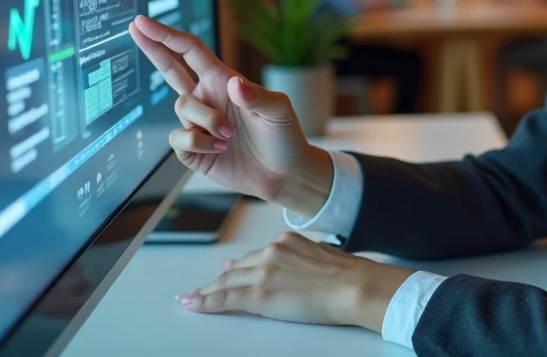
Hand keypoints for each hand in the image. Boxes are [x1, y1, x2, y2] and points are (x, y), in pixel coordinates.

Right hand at [127, 16, 330, 211]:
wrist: (284, 173)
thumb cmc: (284, 137)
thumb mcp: (278, 110)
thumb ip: (257, 96)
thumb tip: (234, 83)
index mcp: (223, 81)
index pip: (190, 51)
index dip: (167, 35)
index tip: (144, 22)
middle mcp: (206, 98)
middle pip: (170, 69)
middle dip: (152, 48)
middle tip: (135, 28)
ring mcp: (197, 123)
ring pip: (181, 108)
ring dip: (205, 120)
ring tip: (230, 136)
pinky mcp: (192, 149)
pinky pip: (179, 139)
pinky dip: (199, 143)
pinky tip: (220, 149)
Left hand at [176, 231, 413, 331]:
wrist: (354, 286)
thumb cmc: (348, 276)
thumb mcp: (321, 258)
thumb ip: (299, 260)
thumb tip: (288, 269)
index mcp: (287, 242)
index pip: (254, 257)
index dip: (237, 268)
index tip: (225, 271)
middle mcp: (272, 252)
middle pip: (236, 270)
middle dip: (217, 280)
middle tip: (201, 289)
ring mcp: (263, 272)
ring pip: (225, 282)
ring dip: (207, 291)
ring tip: (192, 298)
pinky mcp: (259, 293)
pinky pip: (224, 299)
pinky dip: (204, 302)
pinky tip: (193, 304)